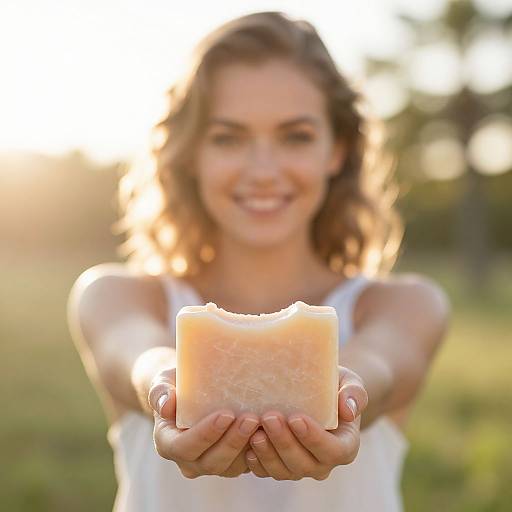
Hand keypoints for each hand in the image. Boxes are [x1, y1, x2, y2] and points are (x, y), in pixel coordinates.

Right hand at [148, 368, 259, 478]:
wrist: (190, 393)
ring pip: (231, 466)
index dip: (205, 434)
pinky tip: (270, 431)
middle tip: (251, 418)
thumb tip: (167, 404)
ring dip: (248, 446)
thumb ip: (160, 393)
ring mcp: (211, 464)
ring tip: (263, 422)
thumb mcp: (163, 383)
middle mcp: (189, 461)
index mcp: (168, 443)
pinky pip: (246, 464)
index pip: (184, 447)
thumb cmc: (175, 386)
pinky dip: (259, 450)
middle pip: (211, 461)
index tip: (226, 414)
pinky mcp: (232, 463)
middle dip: (233, 441)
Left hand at [245, 366, 367, 480]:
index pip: (334, 451)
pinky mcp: (279, 466)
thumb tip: (348, 410)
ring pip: (284, 471)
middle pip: (304, 464)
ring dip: (268, 453)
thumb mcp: (348, 382)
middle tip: (270, 418)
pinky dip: (256, 461)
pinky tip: (246, 444)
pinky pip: (266, 471)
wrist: (315, 392)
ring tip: (255, 431)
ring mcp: (300, 467)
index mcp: (344, 445)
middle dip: (285, 442)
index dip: (314, 438)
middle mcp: (323, 462)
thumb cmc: (333, 386)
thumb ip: (354, 393)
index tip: (296, 418)